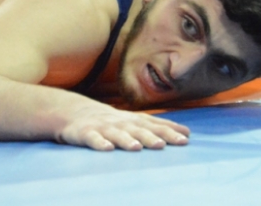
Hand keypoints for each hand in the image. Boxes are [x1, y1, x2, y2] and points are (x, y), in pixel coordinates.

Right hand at [57, 104, 189, 151]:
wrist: (73, 112)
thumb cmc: (110, 120)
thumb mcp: (133, 120)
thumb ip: (157, 126)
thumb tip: (188, 133)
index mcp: (132, 120)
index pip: (153, 124)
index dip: (168, 130)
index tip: (185, 138)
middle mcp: (119, 122)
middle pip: (136, 129)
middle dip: (149, 136)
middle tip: (162, 144)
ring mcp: (102, 127)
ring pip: (115, 133)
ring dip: (125, 139)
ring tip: (136, 147)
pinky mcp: (84, 133)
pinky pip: (92, 138)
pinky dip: (98, 142)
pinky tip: (106, 148)